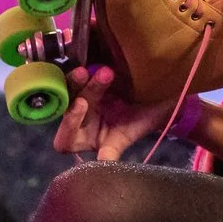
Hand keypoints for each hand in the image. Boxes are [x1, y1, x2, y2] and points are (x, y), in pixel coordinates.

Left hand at [53, 67, 187, 162]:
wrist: (159, 98)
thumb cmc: (142, 122)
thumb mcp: (128, 137)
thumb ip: (113, 152)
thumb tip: (103, 166)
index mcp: (86, 138)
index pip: (63, 141)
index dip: (67, 125)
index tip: (82, 105)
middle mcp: (80, 119)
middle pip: (67, 107)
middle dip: (78, 91)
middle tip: (88, 76)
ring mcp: (81, 97)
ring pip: (70, 88)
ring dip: (80, 78)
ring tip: (100, 68)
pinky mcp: (85, 79)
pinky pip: (74, 72)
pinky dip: (78, 64)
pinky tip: (87, 54)